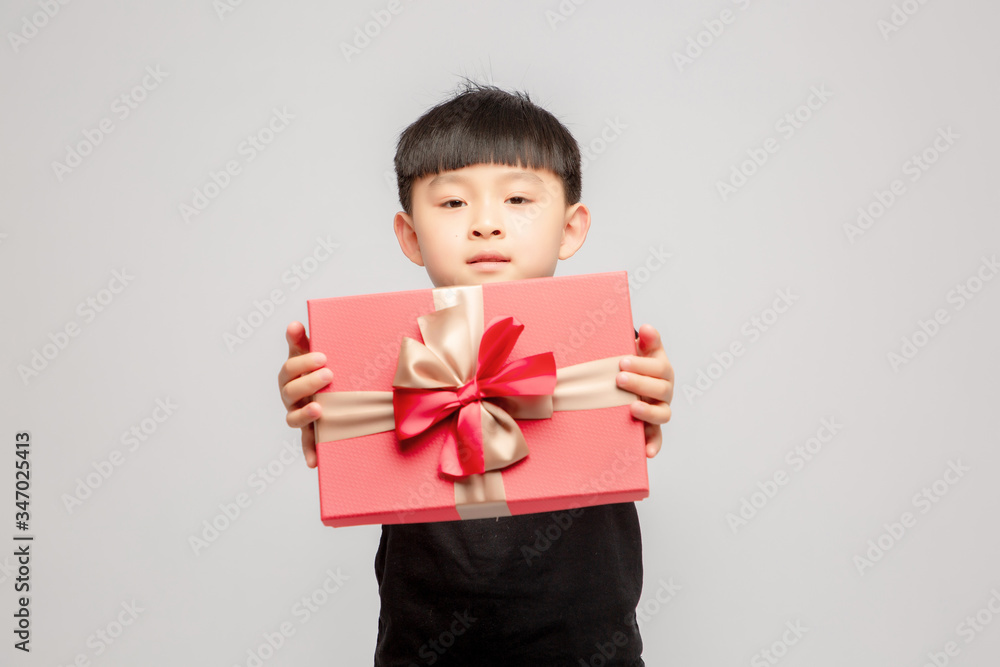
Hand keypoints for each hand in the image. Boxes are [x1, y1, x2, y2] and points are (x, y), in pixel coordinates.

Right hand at [277, 321, 331, 468]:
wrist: (333, 390)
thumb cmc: (319, 370)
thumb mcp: (311, 354)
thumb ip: (301, 341)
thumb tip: (295, 324)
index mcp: (291, 377)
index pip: (289, 369)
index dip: (303, 363)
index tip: (323, 356)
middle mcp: (291, 397)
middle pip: (290, 391)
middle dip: (308, 383)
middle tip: (329, 374)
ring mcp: (299, 415)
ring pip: (293, 418)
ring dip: (304, 415)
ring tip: (319, 409)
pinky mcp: (309, 433)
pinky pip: (307, 445)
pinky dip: (309, 453)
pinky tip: (314, 462)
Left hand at [616, 324, 673, 457]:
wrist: (633, 380)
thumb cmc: (636, 364)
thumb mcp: (642, 350)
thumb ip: (647, 340)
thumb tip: (647, 329)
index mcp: (663, 371)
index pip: (658, 368)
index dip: (642, 365)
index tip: (621, 361)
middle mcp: (665, 391)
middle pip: (660, 389)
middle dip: (640, 383)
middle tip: (619, 378)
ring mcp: (659, 410)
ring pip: (662, 414)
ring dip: (648, 412)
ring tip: (632, 408)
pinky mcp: (652, 428)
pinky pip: (656, 438)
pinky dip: (653, 446)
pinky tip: (646, 452)